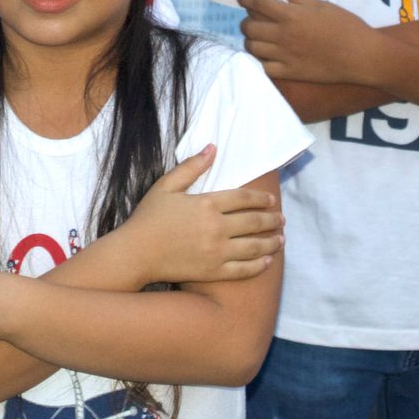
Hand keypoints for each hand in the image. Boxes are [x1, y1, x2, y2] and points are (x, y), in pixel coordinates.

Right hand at [115, 145, 282, 285]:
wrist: (135, 253)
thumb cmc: (148, 218)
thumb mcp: (166, 186)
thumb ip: (191, 167)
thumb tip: (213, 147)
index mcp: (207, 204)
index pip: (244, 198)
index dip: (261, 198)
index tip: (271, 200)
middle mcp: (217, 227)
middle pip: (254, 221)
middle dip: (272, 220)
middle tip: (282, 219)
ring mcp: (217, 251)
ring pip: (255, 246)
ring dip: (272, 242)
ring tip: (280, 239)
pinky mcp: (214, 271)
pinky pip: (244, 269)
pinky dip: (259, 265)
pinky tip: (267, 260)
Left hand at [239, 0, 377, 85]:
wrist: (360, 56)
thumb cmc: (344, 26)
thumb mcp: (322, 5)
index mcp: (290, 16)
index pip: (258, 4)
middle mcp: (282, 35)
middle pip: (249, 27)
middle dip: (246, 21)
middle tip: (252, 19)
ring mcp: (284, 56)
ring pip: (252, 48)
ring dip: (251, 40)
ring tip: (257, 37)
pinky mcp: (289, 72)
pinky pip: (264, 68)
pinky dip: (259, 61)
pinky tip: (264, 56)